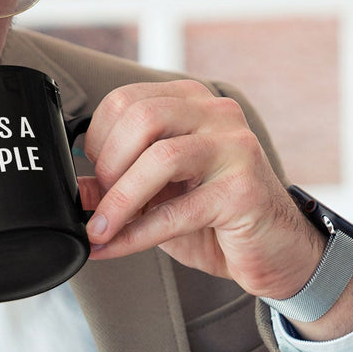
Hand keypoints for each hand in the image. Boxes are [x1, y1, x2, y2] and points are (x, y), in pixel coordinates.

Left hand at [79, 80, 324, 300]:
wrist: (277, 253)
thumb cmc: (214, 216)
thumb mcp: (156, 195)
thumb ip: (116, 185)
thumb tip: (75, 189)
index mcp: (190, 103)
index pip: (126, 99)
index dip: (98, 137)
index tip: (92, 173)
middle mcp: (216, 114)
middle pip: (142, 117)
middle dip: (109, 164)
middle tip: (99, 202)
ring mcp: (235, 148)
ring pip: (160, 157)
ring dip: (119, 199)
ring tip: (101, 227)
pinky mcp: (244, 190)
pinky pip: (177, 210)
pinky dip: (136, 233)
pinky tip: (114, 246)